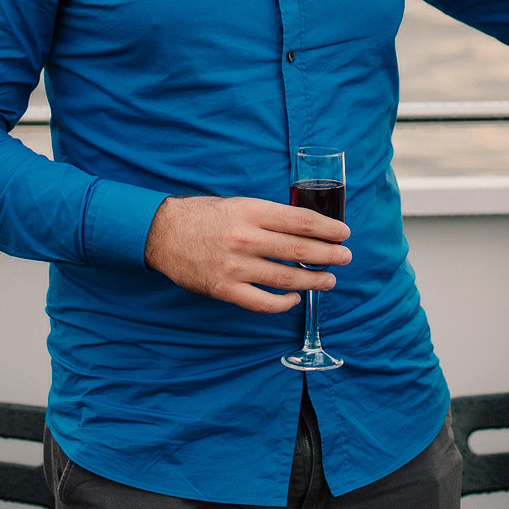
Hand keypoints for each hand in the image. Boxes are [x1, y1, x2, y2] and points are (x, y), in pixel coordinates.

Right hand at [144, 194, 352, 313]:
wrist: (162, 232)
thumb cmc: (203, 215)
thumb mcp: (238, 204)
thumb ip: (268, 216)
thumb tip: (304, 228)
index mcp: (251, 212)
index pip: (300, 221)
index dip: (327, 228)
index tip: (343, 233)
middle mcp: (245, 238)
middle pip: (299, 250)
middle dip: (328, 255)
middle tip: (345, 257)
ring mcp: (234, 266)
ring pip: (285, 279)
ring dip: (312, 281)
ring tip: (329, 280)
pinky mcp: (223, 289)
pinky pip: (261, 302)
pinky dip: (282, 303)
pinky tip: (295, 299)